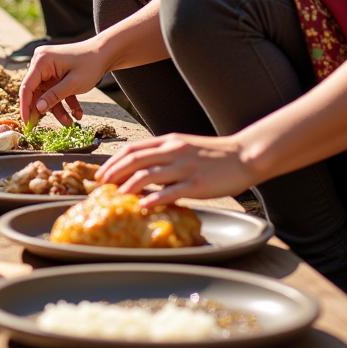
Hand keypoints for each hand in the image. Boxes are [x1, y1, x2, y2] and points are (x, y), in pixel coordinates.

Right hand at [19, 39, 109, 125]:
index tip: (27, 124)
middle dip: (47, 109)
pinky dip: (65, 102)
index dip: (25, 106)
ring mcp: (49, 68)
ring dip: (59, 109)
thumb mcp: (73, 84)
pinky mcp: (56, 74)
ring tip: (70, 123)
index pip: (27, 86)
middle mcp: (42, 63)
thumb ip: (54, 96)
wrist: (106, 53)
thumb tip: (37, 109)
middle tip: (47, 127)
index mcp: (41, 61)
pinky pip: (56, 91)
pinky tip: (77, 114)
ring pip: (48, 94)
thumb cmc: (90, 65)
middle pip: (37, 92)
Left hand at [96, 133, 256, 208]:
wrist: (244, 155)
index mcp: (169, 141)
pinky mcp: (197, 185)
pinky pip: (171, 192)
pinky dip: (154, 199)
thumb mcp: (184, 147)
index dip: (114, 161)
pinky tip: (143, 206)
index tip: (102, 173)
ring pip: (149, 174)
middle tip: (102, 186)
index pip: (133, 148)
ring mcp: (185, 168)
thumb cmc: (214, 155)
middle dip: (114, 172)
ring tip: (117, 196)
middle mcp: (173, 151)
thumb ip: (164, 154)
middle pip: (135, 160)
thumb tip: (142, 168)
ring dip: (129, 185)